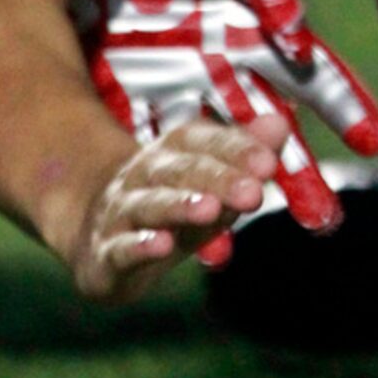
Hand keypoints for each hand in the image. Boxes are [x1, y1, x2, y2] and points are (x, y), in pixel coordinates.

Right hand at [68, 114, 286, 303]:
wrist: (97, 234)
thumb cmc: (171, 202)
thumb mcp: (210, 178)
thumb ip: (244, 153)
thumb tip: (280, 124)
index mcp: (174, 150)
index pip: (206, 141)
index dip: (238, 149)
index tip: (269, 163)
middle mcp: (145, 174)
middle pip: (182, 170)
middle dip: (219, 179)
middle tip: (253, 192)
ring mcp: (121, 211)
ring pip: (150, 205)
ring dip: (180, 205)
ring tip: (210, 209)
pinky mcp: (105, 253)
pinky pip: (121, 247)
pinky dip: (140, 246)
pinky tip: (161, 246)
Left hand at [71, 0, 377, 264]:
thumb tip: (297, 30)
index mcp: (245, 22)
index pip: (306, 71)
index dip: (344, 104)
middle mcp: (210, 61)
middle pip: (264, 129)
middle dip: (295, 175)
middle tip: (324, 220)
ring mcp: (162, 83)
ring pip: (206, 156)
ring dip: (225, 199)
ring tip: (237, 240)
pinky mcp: (110, 96)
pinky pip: (144, 157)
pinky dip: (165, 195)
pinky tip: (172, 227)